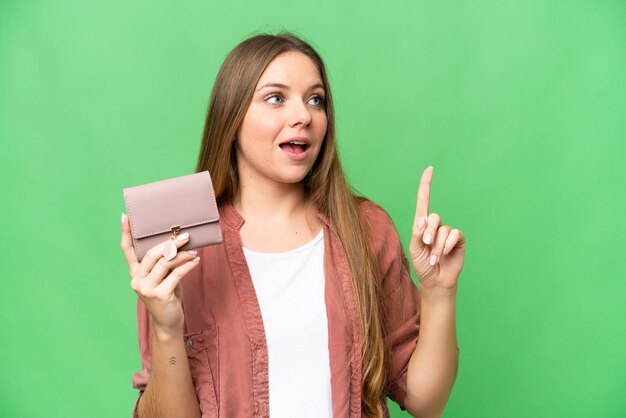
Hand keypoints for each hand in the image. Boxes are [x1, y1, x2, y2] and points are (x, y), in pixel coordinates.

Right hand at [121, 213, 200, 335]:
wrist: (169, 322)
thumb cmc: (168, 296)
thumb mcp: (163, 278)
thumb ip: (165, 263)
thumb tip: (178, 242)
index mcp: (135, 274)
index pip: (126, 250)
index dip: (125, 233)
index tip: (125, 216)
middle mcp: (137, 280)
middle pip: (152, 254)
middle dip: (169, 243)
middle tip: (185, 236)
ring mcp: (146, 289)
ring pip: (165, 263)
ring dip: (182, 254)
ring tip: (194, 250)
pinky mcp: (159, 295)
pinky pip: (176, 274)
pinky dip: (188, 266)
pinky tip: (195, 261)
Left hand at [409, 166, 465, 292]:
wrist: (436, 281)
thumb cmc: (423, 265)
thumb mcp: (415, 248)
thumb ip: (417, 232)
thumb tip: (424, 217)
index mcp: (422, 225)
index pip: (424, 201)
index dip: (426, 185)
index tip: (430, 169)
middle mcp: (436, 225)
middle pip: (433, 217)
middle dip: (428, 232)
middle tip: (425, 245)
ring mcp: (448, 232)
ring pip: (443, 229)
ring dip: (436, 245)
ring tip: (434, 258)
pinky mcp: (459, 239)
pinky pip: (454, 234)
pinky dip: (447, 245)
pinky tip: (444, 254)